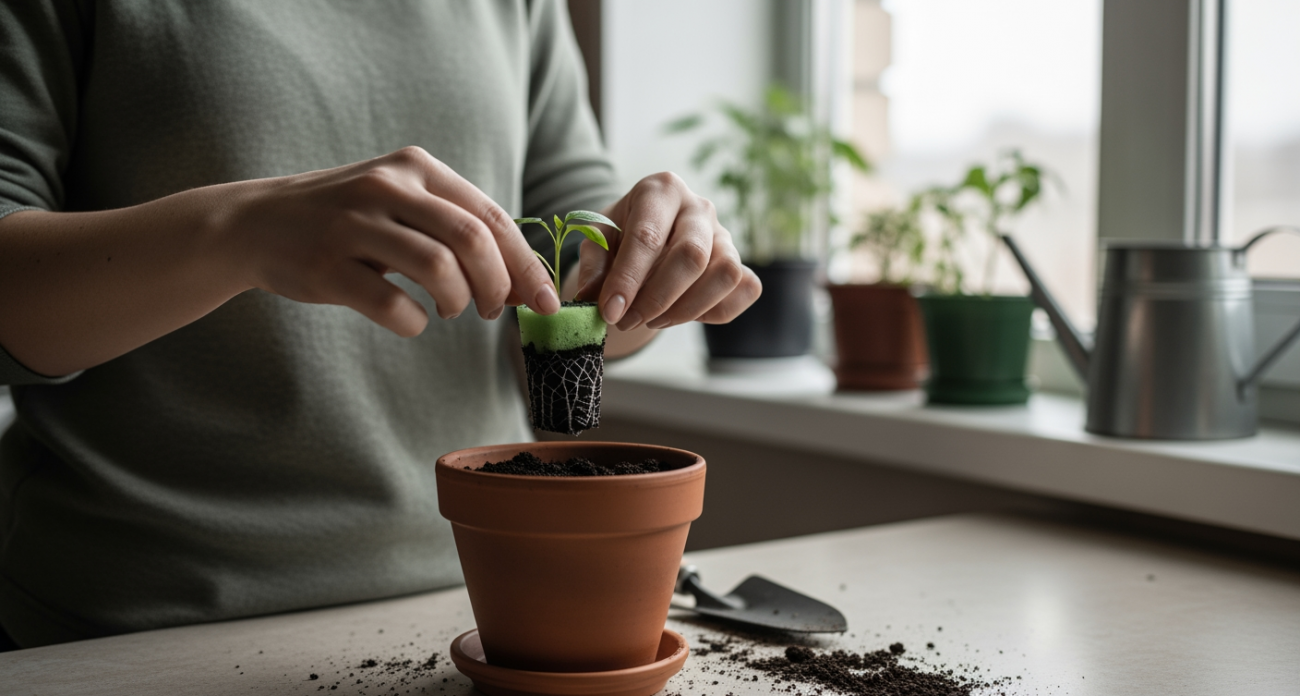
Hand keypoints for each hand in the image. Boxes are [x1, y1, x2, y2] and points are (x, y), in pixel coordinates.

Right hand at [226, 147, 559, 336]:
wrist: (256, 223)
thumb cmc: (349, 221)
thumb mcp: (401, 202)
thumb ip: (458, 230)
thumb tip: (525, 282)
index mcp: (416, 168)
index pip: (491, 216)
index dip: (526, 264)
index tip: (545, 301)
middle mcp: (387, 187)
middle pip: (472, 239)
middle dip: (499, 285)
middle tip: (496, 311)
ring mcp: (353, 225)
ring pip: (438, 269)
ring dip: (458, 302)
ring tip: (451, 310)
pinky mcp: (327, 266)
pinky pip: (392, 305)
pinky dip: (414, 322)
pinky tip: (411, 319)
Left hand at [573, 172, 760, 331]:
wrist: (648, 238)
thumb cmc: (621, 235)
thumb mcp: (598, 243)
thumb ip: (594, 269)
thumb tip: (589, 301)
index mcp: (660, 191)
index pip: (648, 237)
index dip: (628, 279)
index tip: (610, 312)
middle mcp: (699, 207)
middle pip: (693, 256)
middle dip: (658, 298)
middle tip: (628, 321)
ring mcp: (725, 235)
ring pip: (725, 275)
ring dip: (687, 309)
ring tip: (653, 319)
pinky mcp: (741, 261)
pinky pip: (746, 289)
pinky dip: (716, 311)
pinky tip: (683, 314)